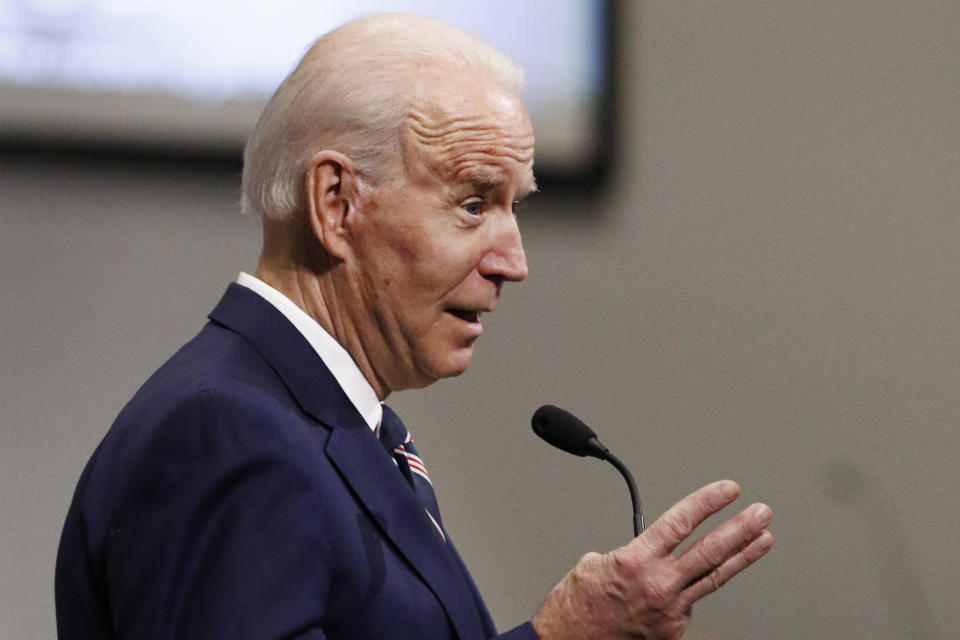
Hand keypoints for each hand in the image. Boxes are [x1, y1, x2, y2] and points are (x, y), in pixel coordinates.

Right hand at [531, 480, 772, 639]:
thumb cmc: (577, 605)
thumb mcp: (595, 563)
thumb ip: (629, 553)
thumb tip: (642, 551)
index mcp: (636, 560)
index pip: (681, 522)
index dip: (708, 502)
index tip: (727, 490)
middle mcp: (658, 585)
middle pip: (710, 550)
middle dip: (740, 528)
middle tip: (760, 512)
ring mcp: (669, 611)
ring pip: (714, 578)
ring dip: (743, 556)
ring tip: (764, 539)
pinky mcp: (672, 632)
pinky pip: (691, 603)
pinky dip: (699, 589)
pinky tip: (707, 580)